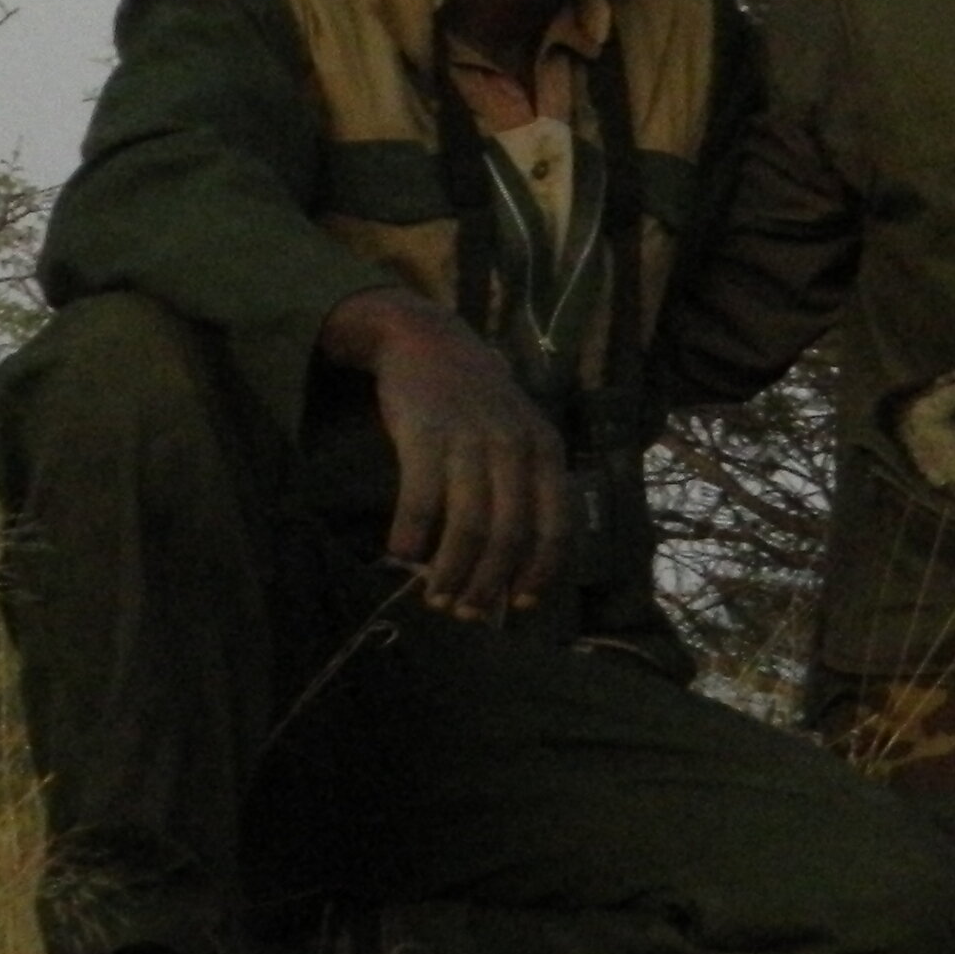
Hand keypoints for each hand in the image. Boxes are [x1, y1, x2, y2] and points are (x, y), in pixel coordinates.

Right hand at [323, 291, 571, 621]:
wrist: (428, 340)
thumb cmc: (476, 404)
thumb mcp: (518, 436)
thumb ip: (522, 489)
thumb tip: (514, 565)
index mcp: (547, 451)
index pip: (555, 525)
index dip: (539, 571)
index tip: (520, 606)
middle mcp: (516, 447)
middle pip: (509, 534)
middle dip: (488, 584)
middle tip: (464, 613)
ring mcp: (471, 440)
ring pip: (468, 525)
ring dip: (450, 571)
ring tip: (433, 597)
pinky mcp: (425, 433)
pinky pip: (420, 497)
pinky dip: (410, 533)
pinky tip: (399, 555)